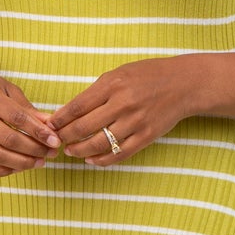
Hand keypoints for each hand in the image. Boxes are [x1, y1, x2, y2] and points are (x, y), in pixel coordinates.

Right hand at [0, 69, 60, 175]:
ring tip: (40, 162)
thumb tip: (50, 126)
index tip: (55, 140)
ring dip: (22, 163)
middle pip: (9, 140)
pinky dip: (4, 170)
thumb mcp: (6, 89)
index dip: (38, 131)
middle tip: (52, 153)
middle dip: (34, 149)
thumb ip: (27, 108)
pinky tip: (19, 167)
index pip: (17, 118)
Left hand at [49, 57, 197, 165]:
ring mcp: (135, 122)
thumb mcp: (119, 73)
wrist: (183, 84)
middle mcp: (123, 103)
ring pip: (99, 143)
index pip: (78, 106)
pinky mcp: (146, 136)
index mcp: (113, 84)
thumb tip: (71, 110)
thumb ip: (97, 91)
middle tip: (56, 140)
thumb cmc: (148, 76)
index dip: (60, 119)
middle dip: (66, 136)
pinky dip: (102, 160)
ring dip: (80, 150)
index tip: (50, 125)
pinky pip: (119, 153)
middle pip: (84, 127)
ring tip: (71, 151)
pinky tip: (91, 160)